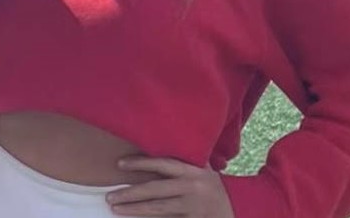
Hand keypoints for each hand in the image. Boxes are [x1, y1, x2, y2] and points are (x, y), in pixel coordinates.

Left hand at [106, 156, 234, 216]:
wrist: (239, 207)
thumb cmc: (215, 183)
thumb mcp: (203, 167)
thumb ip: (184, 158)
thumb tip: (161, 140)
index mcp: (191, 170)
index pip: (162, 164)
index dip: (141, 163)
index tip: (120, 164)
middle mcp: (189, 187)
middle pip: (155, 191)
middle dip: (131, 193)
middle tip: (110, 196)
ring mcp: (190, 207)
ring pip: (157, 210)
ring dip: (134, 209)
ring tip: (115, 208)